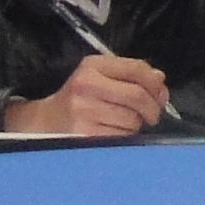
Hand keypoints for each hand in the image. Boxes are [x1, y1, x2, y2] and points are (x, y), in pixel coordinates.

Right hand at [5, 53, 169, 137]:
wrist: (44, 122)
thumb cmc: (78, 98)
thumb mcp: (99, 77)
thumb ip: (130, 75)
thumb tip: (159, 80)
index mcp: (92, 66)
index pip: (136, 69)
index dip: (155, 83)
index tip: (160, 94)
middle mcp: (86, 85)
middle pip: (137, 96)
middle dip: (152, 108)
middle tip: (152, 115)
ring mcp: (84, 111)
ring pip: (132, 120)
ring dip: (136, 125)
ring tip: (124, 123)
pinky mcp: (84, 135)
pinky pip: (121, 137)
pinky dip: (125, 137)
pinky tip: (114, 133)